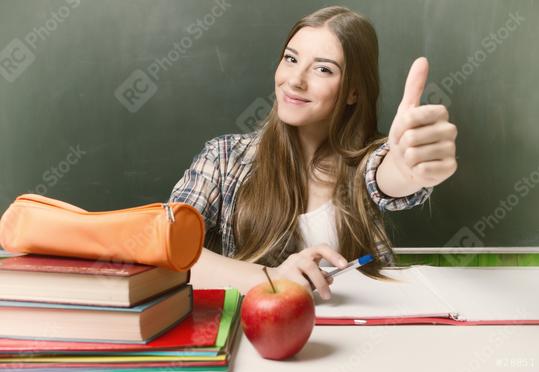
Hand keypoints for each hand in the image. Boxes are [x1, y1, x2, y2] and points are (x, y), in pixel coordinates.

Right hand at [269, 245, 346, 299]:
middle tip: (327, 295)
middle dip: (321, 283)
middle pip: (311, 267)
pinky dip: (300, 298)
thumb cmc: (294, 276)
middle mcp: (297, 258)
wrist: (269, 279)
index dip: (334, 256)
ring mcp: (287, 268)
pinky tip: (300, 302)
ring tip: (311, 301)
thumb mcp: (309, 273)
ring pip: (301, 282)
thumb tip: (330, 279)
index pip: (322, 249)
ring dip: (309, 293)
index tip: (344, 265)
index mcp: (308, 254)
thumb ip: (321, 275)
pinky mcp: (279, 280)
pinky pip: (293, 292)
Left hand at [388, 57, 457, 188]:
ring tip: (413, 157)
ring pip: (415, 154)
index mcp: (440, 113)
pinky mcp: (450, 168)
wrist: (405, 164)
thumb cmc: (406, 136)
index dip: (401, 125)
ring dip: (408, 158)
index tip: (403, 128)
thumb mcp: (405, 111)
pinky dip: (416, 170)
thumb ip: (414, 86)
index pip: (414, 116)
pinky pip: (423, 170)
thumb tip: (422, 60)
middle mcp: (450, 130)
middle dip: (402, 144)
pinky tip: (421, 168)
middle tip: (407, 146)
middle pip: (412, 137)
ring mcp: (451, 150)